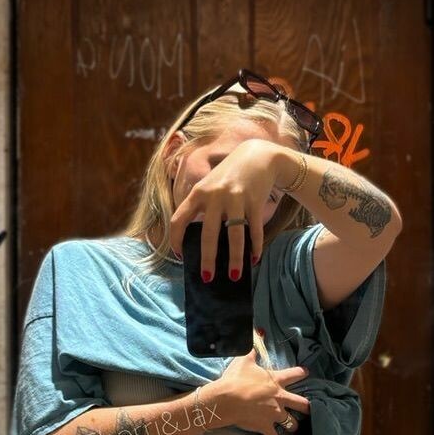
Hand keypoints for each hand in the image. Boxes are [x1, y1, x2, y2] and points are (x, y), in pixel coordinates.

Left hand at [169, 140, 286, 279]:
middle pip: (208, 234)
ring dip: (234, 259)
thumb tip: (197, 240)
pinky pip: (254, 230)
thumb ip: (200, 206)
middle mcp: (215, 196)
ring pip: (234, 236)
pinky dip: (255, 247)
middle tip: (207, 278)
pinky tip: (254, 259)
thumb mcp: (209, 185)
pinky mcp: (255, 202)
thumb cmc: (229, 175)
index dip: (175, 240)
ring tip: (234, 277)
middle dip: (207, 259)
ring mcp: (236, 199)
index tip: (179, 256)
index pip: (179, 220)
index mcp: (198, 193)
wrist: (258, 156)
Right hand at [208, 347, 309, 434]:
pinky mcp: (266, 426)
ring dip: (293, 425)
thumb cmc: (236, 378)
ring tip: (294, 427)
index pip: (294, 374)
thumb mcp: (244, 359)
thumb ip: (254, 347)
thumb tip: (259, 331)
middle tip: (310, 407)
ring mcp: (274, 414)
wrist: (227, 399)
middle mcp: (280, 399)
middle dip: (307, 406)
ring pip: (291, 423)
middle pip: (301, 403)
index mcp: (276, 381)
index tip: (306, 372)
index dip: (301, 372)